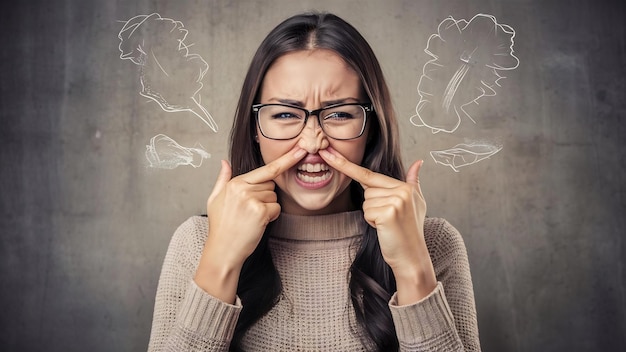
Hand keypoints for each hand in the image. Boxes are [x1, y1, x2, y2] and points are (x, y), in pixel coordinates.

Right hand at [195, 146, 305, 302]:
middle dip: (265, 196)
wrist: (222, 250)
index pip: (266, 169)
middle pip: (271, 184)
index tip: (301, 150)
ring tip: (251, 218)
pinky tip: (257, 223)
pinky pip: (276, 208)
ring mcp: (252, 200)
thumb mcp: (214, 199)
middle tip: (249, 211)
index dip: (286, 160)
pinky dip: (270, 216)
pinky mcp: (260, 212)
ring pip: (274, 197)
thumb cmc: (220, 226)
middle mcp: (243, 188)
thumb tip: (225, 162)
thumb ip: (223, 179)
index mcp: (234, 183)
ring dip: (268, 207)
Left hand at [319, 147, 435, 302]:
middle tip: (388, 220)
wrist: (412, 257)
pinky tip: (385, 228)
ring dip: (372, 215)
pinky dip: (372, 222)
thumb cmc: (410, 231)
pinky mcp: (388, 212)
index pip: (370, 174)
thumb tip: (419, 161)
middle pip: (367, 191)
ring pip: (366, 202)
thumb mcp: (416, 203)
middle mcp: (402, 190)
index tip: (326, 153)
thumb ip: (414, 181)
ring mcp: (396, 201)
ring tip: (388, 224)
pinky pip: (367, 212)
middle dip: (372, 206)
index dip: (346, 164)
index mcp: (406, 186)